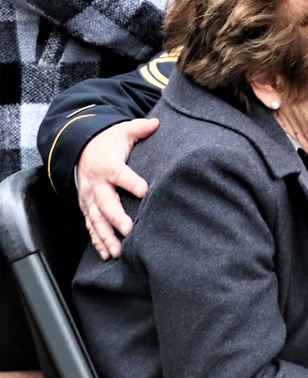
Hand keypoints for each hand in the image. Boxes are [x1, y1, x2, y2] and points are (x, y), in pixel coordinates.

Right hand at [77, 118, 157, 259]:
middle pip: (105, 202)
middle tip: (130, 230)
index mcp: (107, 165)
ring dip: (106, 236)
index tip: (143, 190)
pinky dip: (97, 241)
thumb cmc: (107, 142)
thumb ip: (140, 128)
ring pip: (96, 219)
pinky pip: (90, 226)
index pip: (119, 173)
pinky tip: (106, 254)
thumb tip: (156, 123)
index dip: (130, 182)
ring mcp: (89, 198)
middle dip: (116, 218)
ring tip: (117, 251)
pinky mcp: (87, 207)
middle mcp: (96, 184)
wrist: (80, 148)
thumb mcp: (123, 131)